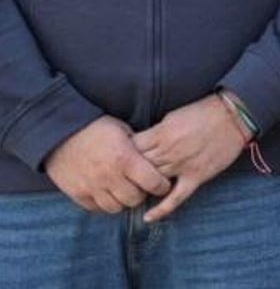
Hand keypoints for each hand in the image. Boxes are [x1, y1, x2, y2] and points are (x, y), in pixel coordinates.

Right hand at [44, 116, 171, 213]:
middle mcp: (109, 176)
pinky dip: (104, 204)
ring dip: (123, 201)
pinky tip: (108, 194)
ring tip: (124, 191)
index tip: (162, 184)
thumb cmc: (96, 128)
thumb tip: (155, 159)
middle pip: (135, 199)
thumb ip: (138, 148)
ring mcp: (92, 187)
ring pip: (116, 207)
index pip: (153, 183)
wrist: (60, 133)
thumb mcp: (123, 131)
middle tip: (141, 188)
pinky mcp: (77, 193)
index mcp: (125, 159)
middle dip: (142, 194)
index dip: (161, 186)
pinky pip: (96, 208)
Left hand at [129, 94, 246, 221]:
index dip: (121, 156)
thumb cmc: (203, 112)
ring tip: (131, 193)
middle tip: (121, 180)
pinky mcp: (196, 176)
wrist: (233, 116)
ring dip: (141, 189)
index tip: (117, 159)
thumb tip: (140, 144)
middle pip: (138, 168)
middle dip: (128, 174)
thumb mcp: (173, 116)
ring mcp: (182, 165)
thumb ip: (155, 132)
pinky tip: (149, 218)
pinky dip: (162, 209)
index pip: (131, 149)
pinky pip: (177, 197)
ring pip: (153, 183)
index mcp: (161, 134)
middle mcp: (168, 151)